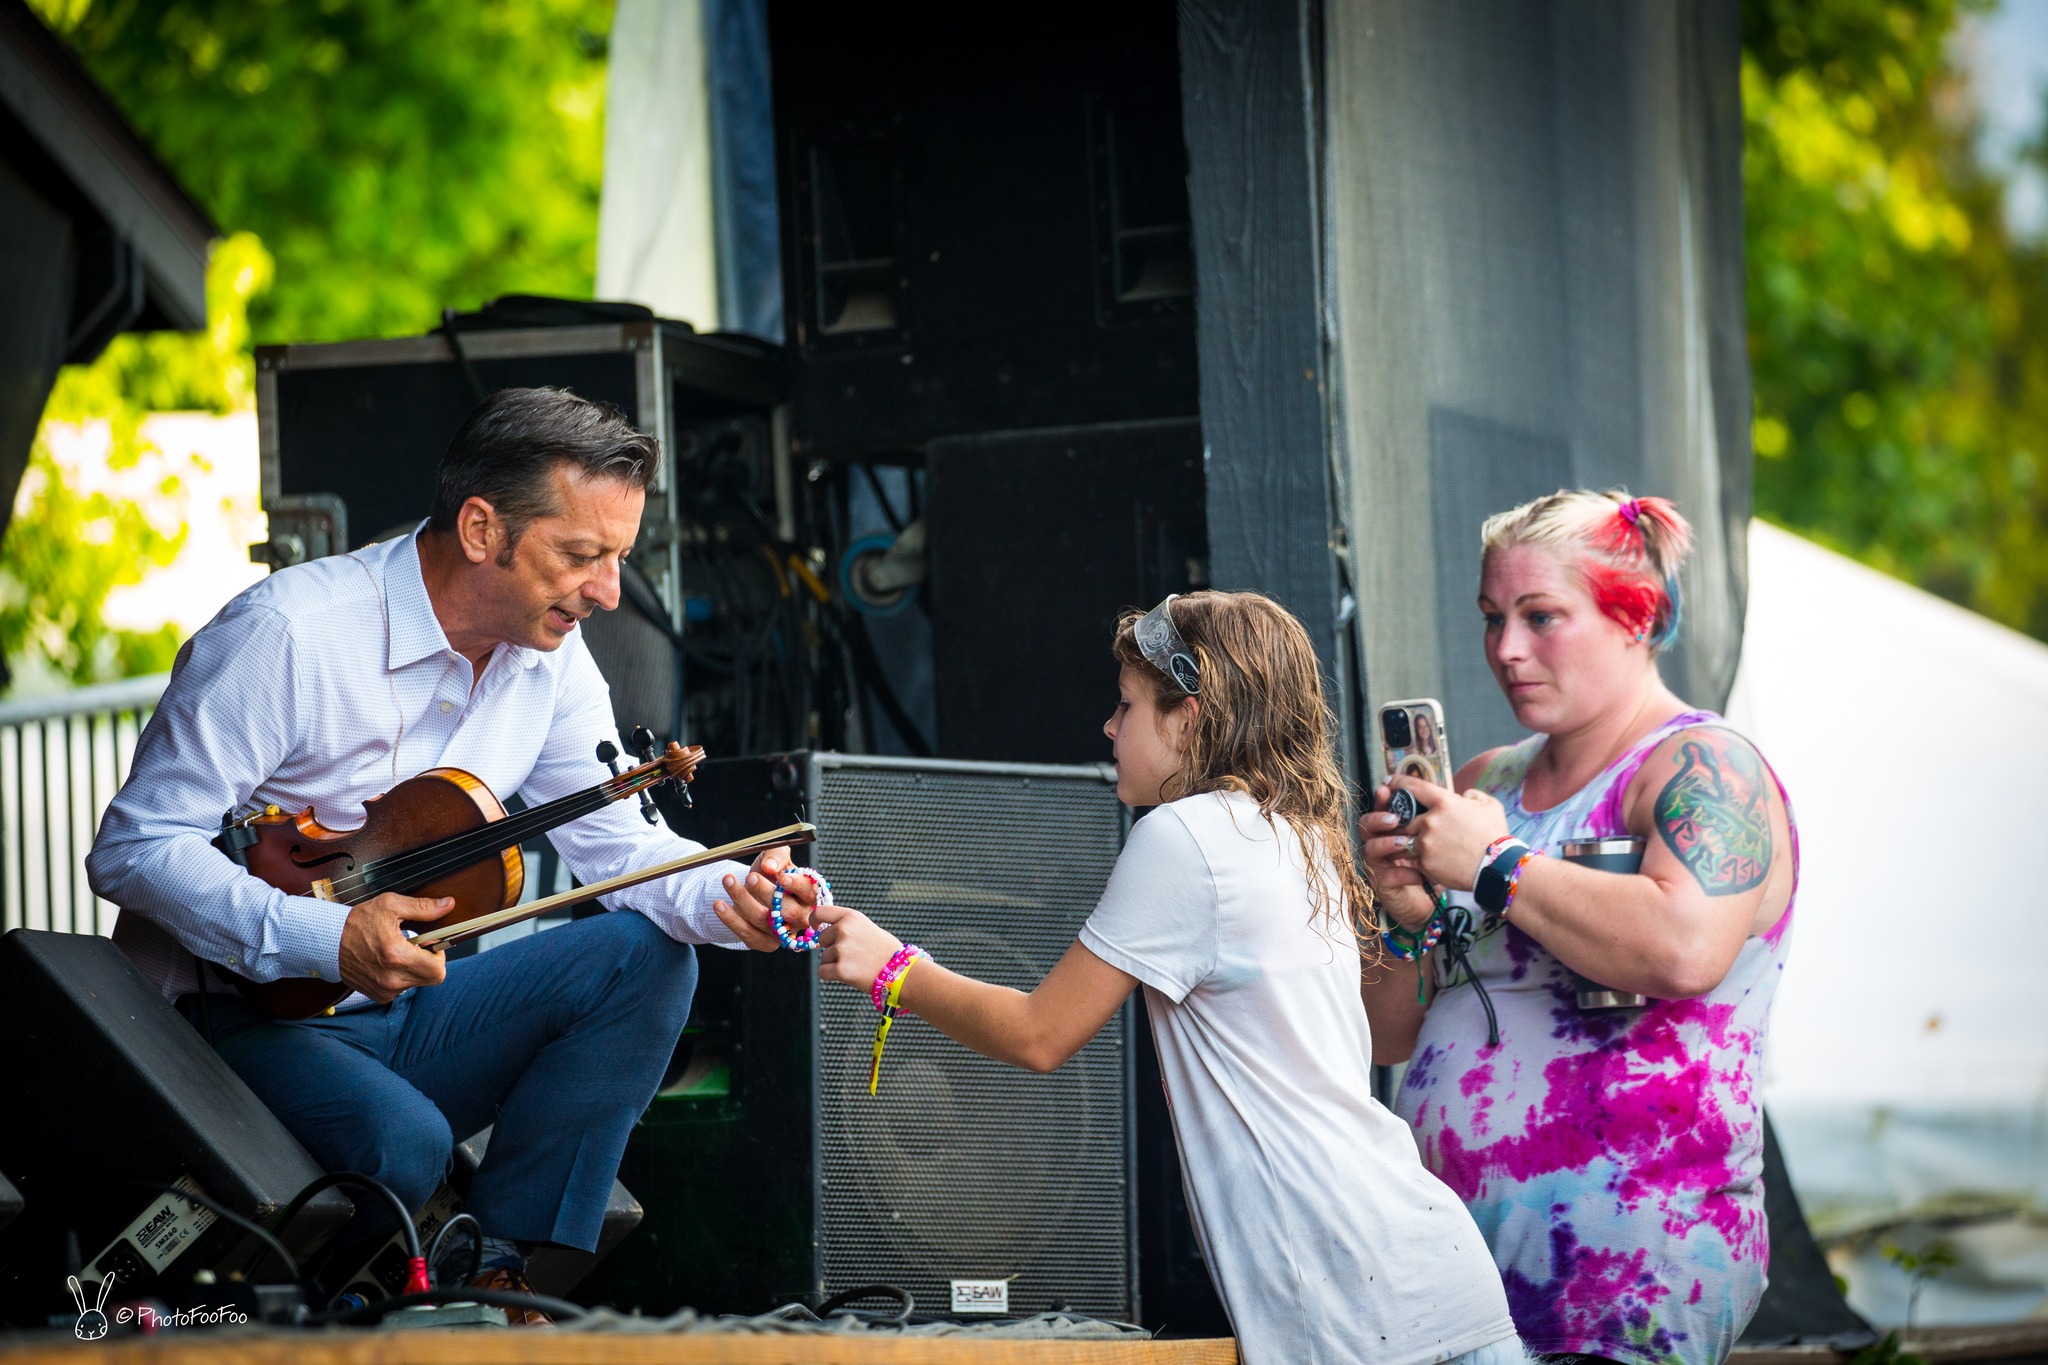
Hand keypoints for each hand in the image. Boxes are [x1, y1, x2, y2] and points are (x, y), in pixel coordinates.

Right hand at [338, 892, 456, 1001]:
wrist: (329, 941)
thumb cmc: (358, 922)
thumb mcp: (391, 905)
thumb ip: (423, 907)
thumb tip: (448, 905)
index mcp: (397, 956)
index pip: (438, 970)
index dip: (439, 955)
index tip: (428, 943)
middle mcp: (391, 979)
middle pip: (431, 978)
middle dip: (429, 961)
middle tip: (414, 946)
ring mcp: (384, 990)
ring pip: (417, 983)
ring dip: (414, 968)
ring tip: (397, 952)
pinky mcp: (378, 995)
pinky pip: (402, 989)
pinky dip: (401, 976)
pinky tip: (387, 962)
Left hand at [714, 847, 814, 951]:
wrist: (756, 891)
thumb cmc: (772, 874)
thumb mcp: (777, 857)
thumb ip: (777, 856)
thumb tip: (770, 867)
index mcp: (809, 895)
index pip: (808, 891)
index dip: (796, 885)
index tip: (781, 877)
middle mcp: (800, 917)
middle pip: (788, 911)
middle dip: (766, 893)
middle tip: (750, 877)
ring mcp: (784, 933)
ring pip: (764, 921)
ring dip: (742, 900)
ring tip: (728, 881)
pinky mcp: (767, 943)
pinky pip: (748, 934)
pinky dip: (731, 919)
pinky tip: (719, 904)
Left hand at [812, 904, 903, 993]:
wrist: (900, 970)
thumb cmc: (885, 950)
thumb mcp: (866, 927)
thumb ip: (846, 926)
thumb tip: (822, 931)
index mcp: (851, 917)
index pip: (820, 912)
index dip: (814, 919)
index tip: (815, 926)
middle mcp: (844, 930)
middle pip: (821, 939)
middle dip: (831, 947)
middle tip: (852, 954)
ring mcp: (842, 950)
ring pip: (824, 957)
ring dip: (834, 962)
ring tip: (856, 964)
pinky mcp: (841, 969)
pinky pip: (823, 972)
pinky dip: (832, 975)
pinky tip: (848, 974)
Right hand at [1359, 787, 1437, 930]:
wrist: (1429, 901)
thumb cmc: (1433, 866)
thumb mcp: (1438, 839)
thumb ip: (1442, 818)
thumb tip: (1463, 796)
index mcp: (1392, 829)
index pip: (1383, 808)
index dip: (1383, 798)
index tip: (1388, 787)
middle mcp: (1380, 844)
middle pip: (1367, 825)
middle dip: (1378, 818)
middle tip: (1394, 818)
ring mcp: (1379, 864)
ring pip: (1371, 849)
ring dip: (1386, 844)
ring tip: (1403, 843)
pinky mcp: (1384, 884)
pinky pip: (1387, 877)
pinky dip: (1403, 874)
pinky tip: (1419, 875)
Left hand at [1385, 772, 1510, 891]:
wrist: (1498, 867)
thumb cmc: (1496, 835)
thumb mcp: (1490, 805)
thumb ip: (1472, 795)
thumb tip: (1462, 796)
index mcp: (1444, 802)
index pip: (1413, 787)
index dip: (1398, 782)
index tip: (1389, 781)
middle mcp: (1430, 821)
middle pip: (1404, 817)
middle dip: (1404, 820)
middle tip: (1407, 824)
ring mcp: (1425, 842)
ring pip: (1405, 839)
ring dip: (1408, 840)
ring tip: (1418, 845)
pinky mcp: (1425, 863)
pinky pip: (1414, 858)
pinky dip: (1419, 858)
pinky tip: (1431, 860)